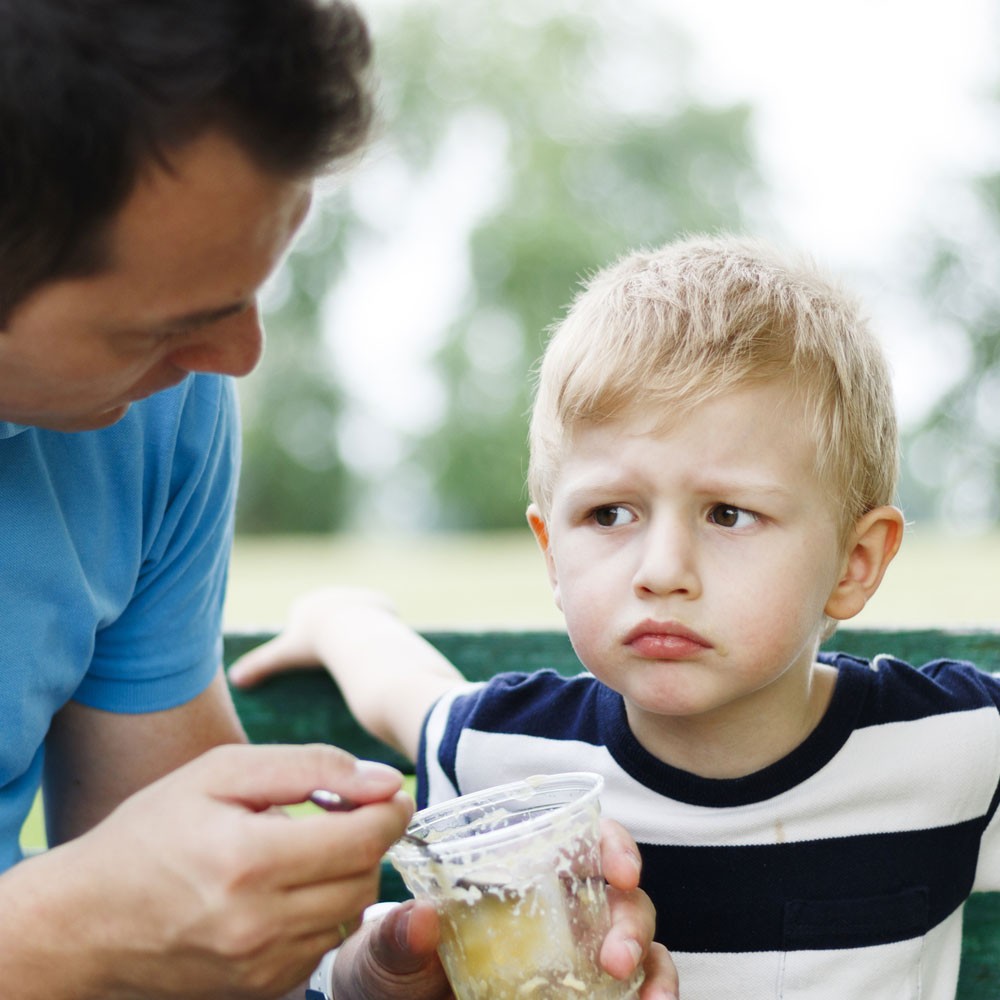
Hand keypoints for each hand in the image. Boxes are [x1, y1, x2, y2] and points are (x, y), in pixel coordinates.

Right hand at [6, 743, 411, 998]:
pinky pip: (324, 945)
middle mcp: (258, 925)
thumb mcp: (221, 773)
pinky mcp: (259, 991)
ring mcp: (259, 967)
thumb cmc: (152, 832)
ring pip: (351, 914)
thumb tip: (382, 779)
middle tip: (344, 814)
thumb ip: (310, 767)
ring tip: (309, 849)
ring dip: (348, 875)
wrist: (84, 922)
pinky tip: (289, 888)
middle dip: (369, 839)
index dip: (389, 809)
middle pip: (365, 878)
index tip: (389, 791)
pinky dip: (323, 911)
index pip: (363, 838)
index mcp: (249, 861)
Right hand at [228, 587, 396, 687]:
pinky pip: (380, 619)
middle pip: (331, 620)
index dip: (310, 643)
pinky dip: (380, 631)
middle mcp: (331, 595)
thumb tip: (233, 680)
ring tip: (360, 657)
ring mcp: (356, 596)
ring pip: (357, 618)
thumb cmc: (314, 643)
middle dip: (334, 637)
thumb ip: (259, 666)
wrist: (353, 630)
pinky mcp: (381, 602)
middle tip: (339, 661)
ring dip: (358, 632)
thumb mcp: (283, 656)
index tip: (315, 660)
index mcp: (307, 604)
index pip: (305, 625)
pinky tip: (379, 646)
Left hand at [331, 818, 678, 999]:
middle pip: (622, 897)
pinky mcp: (583, 997)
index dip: (614, 846)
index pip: (584, 841)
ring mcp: (576, 959)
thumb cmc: (392, 965)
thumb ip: (398, 935)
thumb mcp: (386, 951)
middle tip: (616, 957)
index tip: (620, 871)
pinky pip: (634, 993)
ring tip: (651, 999)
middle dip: (633, 920)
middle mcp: (560, 911)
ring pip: (642, 947)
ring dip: (654, 967)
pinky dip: (653, 996)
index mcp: (522, 875)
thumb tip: (421, 919)